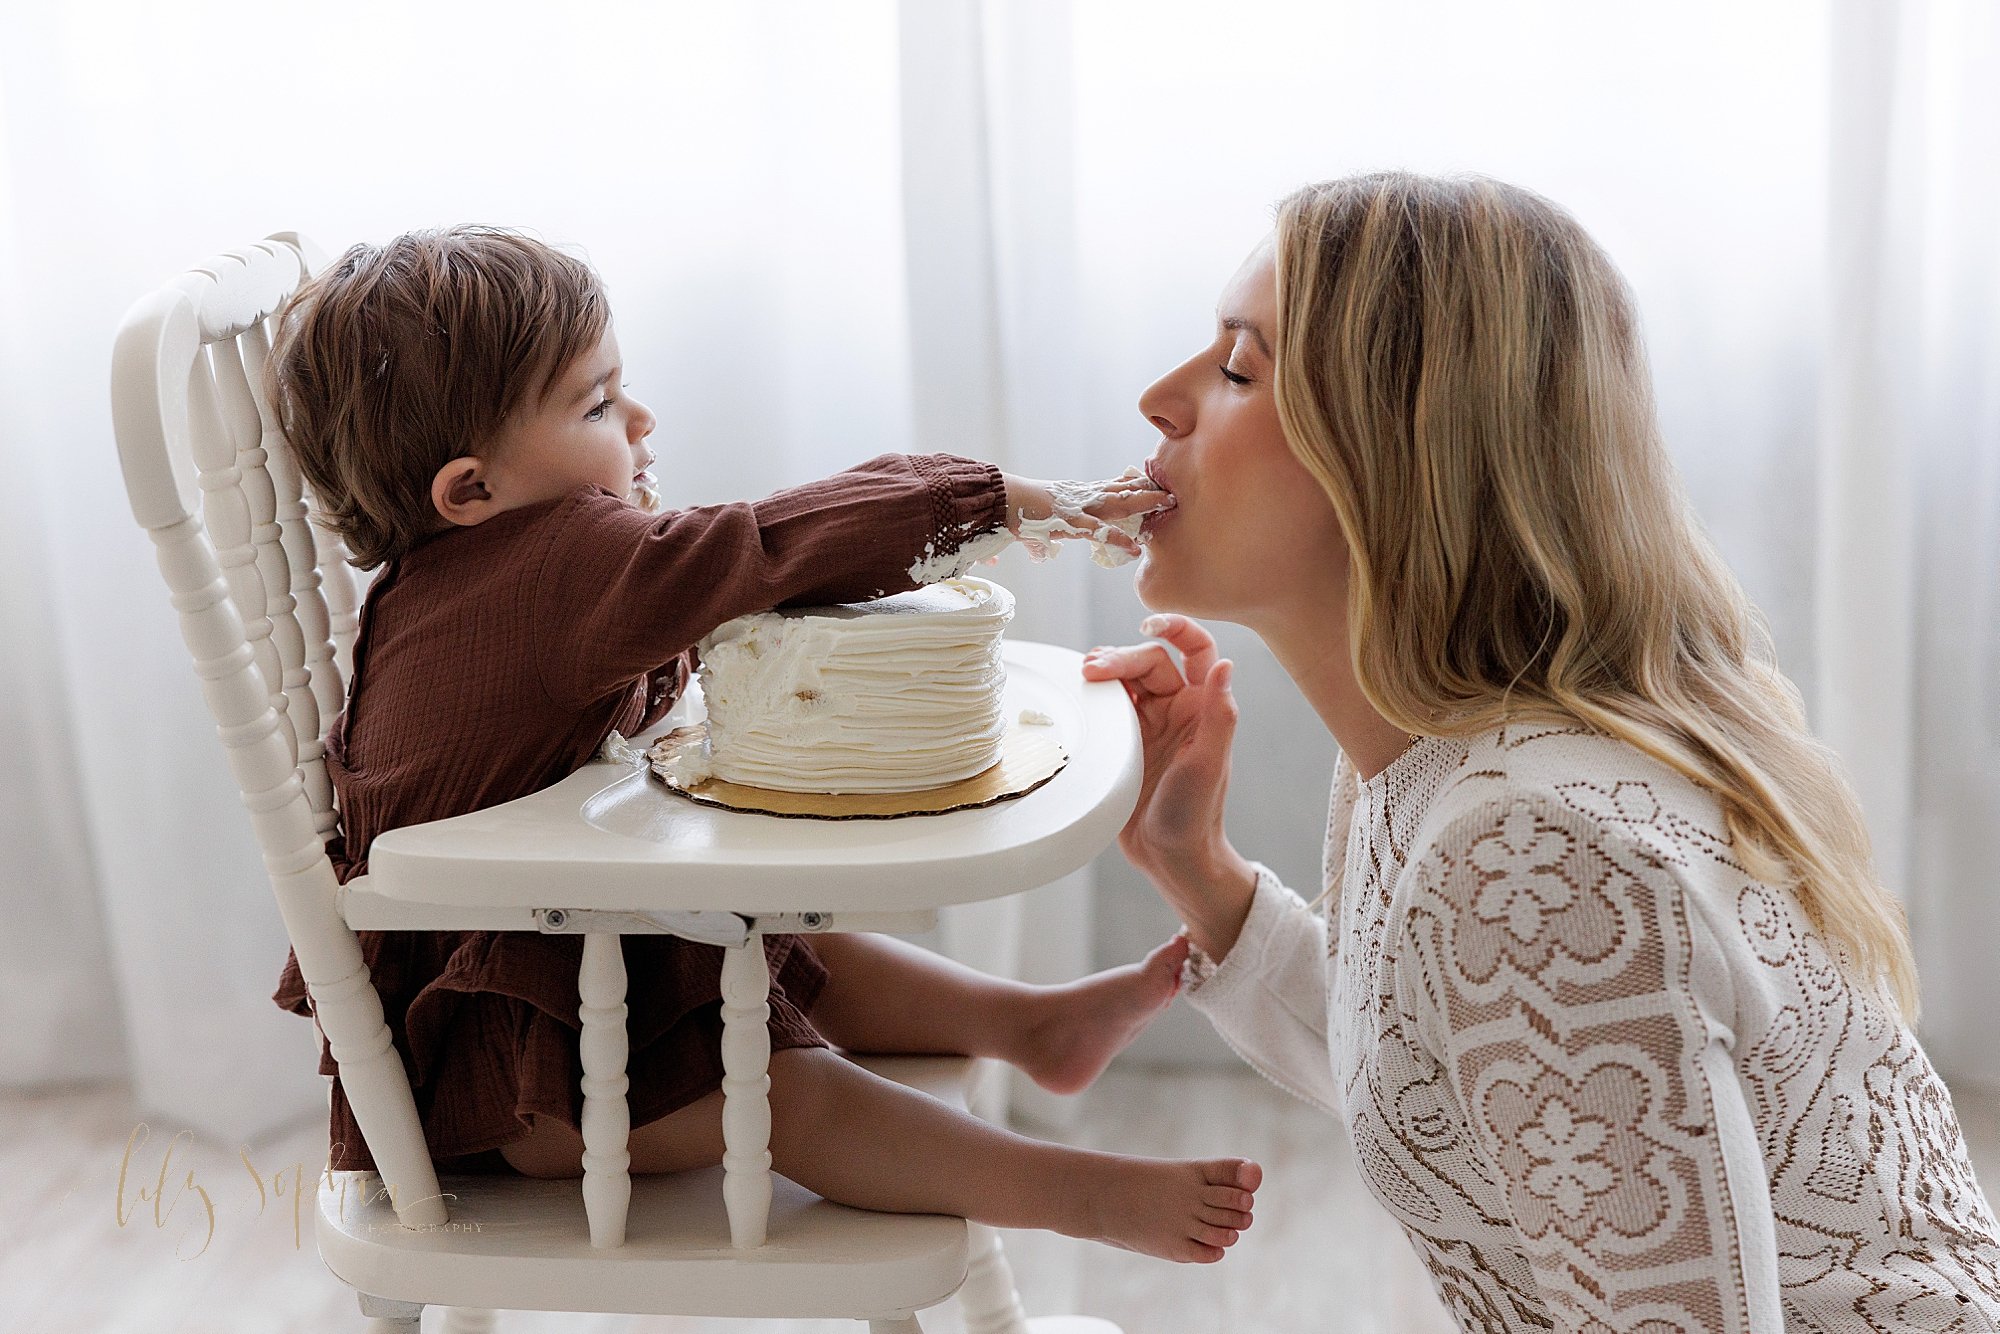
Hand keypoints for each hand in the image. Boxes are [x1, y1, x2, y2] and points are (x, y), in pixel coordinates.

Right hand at [1000, 470, 1173, 559]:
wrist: (999, 502)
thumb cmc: (1011, 511)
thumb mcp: (1030, 526)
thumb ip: (1037, 542)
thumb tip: (1035, 553)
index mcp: (1075, 495)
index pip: (1109, 486)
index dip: (1130, 483)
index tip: (1151, 480)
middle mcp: (1081, 497)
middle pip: (1122, 490)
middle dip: (1147, 489)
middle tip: (1171, 489)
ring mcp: (1079, 508)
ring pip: (1119, 504)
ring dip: (1144, 503)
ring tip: (1168, 504)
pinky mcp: (1070, 523)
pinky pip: (1099, 532)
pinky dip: (1118, 540)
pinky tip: (1135, 548)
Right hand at [1082, 614, 1257, 953]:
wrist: (1170, 859)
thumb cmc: (1195, 815)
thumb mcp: (1208, 764)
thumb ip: (1219, 715)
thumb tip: (1226, 665)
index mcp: (1202, 707)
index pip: (1194, 649)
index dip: (1176, 627)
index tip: (1148, 623)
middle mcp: (1177, 709)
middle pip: (1148, 662)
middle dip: (1121, 657)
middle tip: (1091, 672)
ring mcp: (1149, 725)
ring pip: (1124, 681)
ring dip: (1104, 673)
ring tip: (1082, 677)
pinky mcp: (1124, 743)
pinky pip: (1106, 707)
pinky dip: (1091, 696)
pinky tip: (1076, 696)